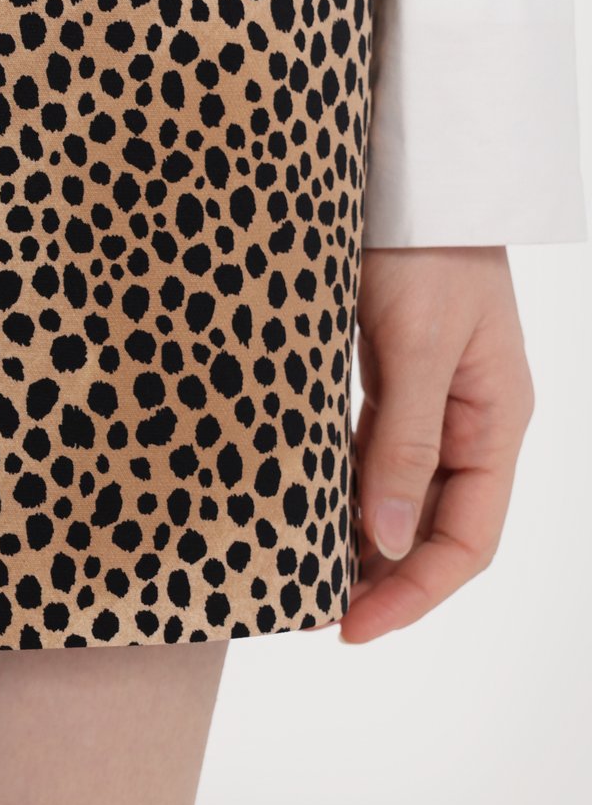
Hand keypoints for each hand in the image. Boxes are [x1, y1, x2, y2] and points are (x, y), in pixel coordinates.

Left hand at [335, 246, 533, 643]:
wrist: (410, 179)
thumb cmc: (428, 251)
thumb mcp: (420, 347)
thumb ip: (406, 443)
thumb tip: (386, 541)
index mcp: (496, 423)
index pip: (467, 539)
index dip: (414, 592)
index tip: (352, 626)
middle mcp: (469, 423)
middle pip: (434, 525)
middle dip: (384, 577)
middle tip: (317, 610)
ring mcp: (432, 402)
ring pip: (401, 494)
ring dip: (361, 538)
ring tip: (308, 572)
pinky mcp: (396, 378)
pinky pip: (375, 451)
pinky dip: (346, 486)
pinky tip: (311, 507)